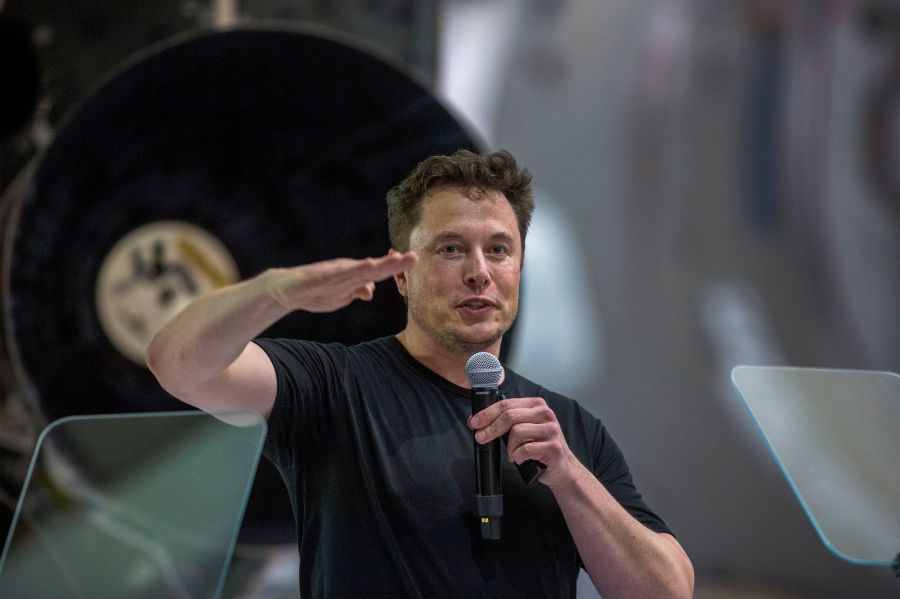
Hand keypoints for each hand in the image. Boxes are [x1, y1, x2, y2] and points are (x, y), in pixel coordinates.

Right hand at [267, 252, 416, 312]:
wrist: (286, 290)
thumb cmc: (315, 291)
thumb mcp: (340, 296)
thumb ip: (356, 291)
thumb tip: (371, 290)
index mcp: (353, 276)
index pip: (378, 272)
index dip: (396, 268)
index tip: (414, 261)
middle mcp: (346, 272)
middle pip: (375, 268)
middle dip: (394, 264)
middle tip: (414, 257)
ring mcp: (334, 275)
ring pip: (360, 270)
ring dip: (378, 265)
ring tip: (396, 260)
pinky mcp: (320, 278)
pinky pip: (340, 275)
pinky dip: (354, 271)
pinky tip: (367, 266)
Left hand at [469, 396, 579, 487]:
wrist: (562, 468)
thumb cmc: (538, 447)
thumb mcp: (522, 429)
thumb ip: (503, 422)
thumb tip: (474, 421)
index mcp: (536, 404)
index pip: (506, 404)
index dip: (487, 413)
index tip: (473, 422)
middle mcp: (545, 413)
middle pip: (510, 416)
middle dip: (491, 428)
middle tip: (480, 438)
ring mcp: (551, 430)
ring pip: (517, 432)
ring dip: (509, 447)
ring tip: (513, 454)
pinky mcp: (553, 447)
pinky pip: (526, 449)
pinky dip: (518, 456)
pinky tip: (521, 459)